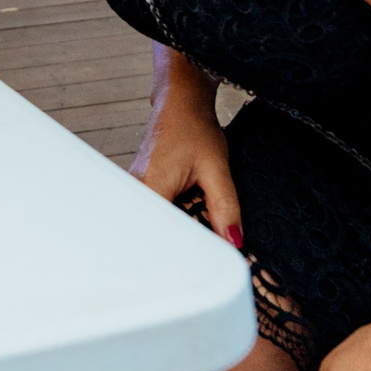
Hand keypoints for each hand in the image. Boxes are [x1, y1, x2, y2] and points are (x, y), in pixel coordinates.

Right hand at [135, 56, 243, 249]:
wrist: (181, 101)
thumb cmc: (194, 127)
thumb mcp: (217, 167)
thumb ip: (225, 206)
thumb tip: (233, 242)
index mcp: (150, 189)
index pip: (157, 237)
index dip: (177, 257)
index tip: (198, 269)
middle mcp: (137, 192)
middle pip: (155, 235)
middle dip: (180, 249)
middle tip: (203, 260)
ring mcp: (139, 191)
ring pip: (157, 225)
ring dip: (179, 233)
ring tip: (198, 242)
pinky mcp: (146, 189)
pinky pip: (159, 215)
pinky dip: (177, 221)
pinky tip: (192, 221)